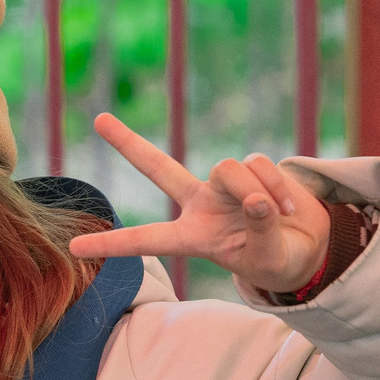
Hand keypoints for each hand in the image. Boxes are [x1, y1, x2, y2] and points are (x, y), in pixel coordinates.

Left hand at [66, 113, 332, 296]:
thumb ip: (259, 230)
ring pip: (230, 168)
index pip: (145, 240)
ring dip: (259, 191)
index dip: (111, 243)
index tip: (74, 246)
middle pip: (159, 167)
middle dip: (130, 143)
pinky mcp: (251, 168)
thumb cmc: (276, 259)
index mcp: (191, 237)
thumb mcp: (266, 257)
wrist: (306, 247)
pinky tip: (290, 208)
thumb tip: (254, 199)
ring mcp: (223, 184)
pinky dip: (277, 185)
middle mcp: (199, 204)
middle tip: (99, 119)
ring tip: (279, 216)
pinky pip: (260, 164)